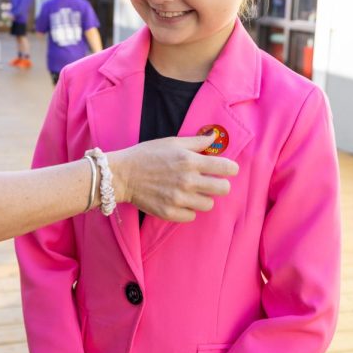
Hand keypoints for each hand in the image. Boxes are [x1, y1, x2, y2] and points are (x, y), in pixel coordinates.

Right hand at [106, 135, 237, 221]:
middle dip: (220, 184)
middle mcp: (187, 181)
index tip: (227, 169)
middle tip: (211, 182)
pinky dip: (188, 209)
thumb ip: (196, 142)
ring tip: (192, 191)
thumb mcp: (171, 142)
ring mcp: (179, 199)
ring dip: (203, 197)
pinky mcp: (170, 213)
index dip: (231, 168)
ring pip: (209, 204)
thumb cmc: (146, 155)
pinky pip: (192, 216)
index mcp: (190, 161)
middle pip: (223, 189)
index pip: (226, 168)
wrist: (121, 175)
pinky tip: (179, 201)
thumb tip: (214, 137)